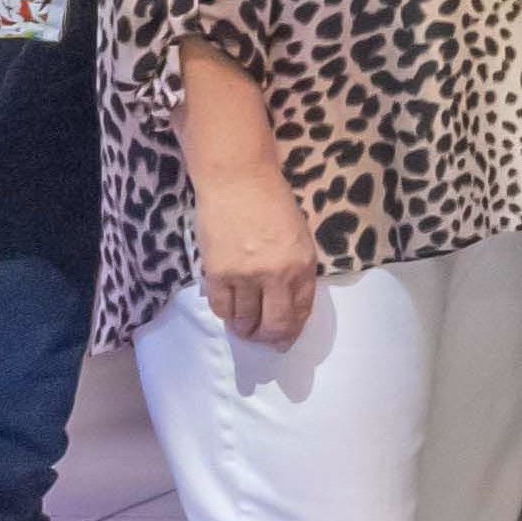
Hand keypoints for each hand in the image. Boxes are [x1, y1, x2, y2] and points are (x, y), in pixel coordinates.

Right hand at [189, 178, 320, 351]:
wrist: (239, 181)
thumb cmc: (273, 204)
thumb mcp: (300, 238)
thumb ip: (297, 271)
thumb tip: (289, 304)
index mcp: (303, 265)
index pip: (300, 312)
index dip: (291, 331)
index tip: (284, 338)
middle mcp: (277, 275)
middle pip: (274, 324)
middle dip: (268, 338)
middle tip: (262, 339)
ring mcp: (246, 275)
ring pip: (244, 320)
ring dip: (244, 329)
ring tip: (243, 328)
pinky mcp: (218, 273)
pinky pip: (221, 307)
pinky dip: (225, 315)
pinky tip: (229, 312)